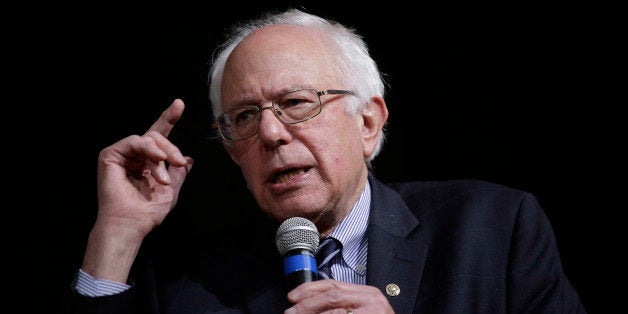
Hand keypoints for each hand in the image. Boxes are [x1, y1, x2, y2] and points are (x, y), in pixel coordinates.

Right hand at [81, 99, 192, 282]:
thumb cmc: (148, 211)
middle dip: (172, 148)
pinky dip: (148, 150)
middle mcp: (133, 155)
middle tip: (179, 162)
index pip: (159, 137)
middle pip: (157, 136)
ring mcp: (121, 154)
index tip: (179, 104)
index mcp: (146, 162)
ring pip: (148, 138)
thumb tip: (188, 159)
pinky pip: (134, 141)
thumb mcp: (171, 189)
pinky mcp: (110, 155)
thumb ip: (178, 172)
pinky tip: (156, 163)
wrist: (132, 223)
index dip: (168, 119)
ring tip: (163, 176)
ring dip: (161, 154)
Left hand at [285, 279, 393, 313]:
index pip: (333, 285)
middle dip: (306, 305)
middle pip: (331, 297)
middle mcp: (373, 301)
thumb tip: (306, 304)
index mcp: (368, 294)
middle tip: (290, 313)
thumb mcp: (361, 310)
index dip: (310, 290)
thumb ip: (341, 304)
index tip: (292, 297)